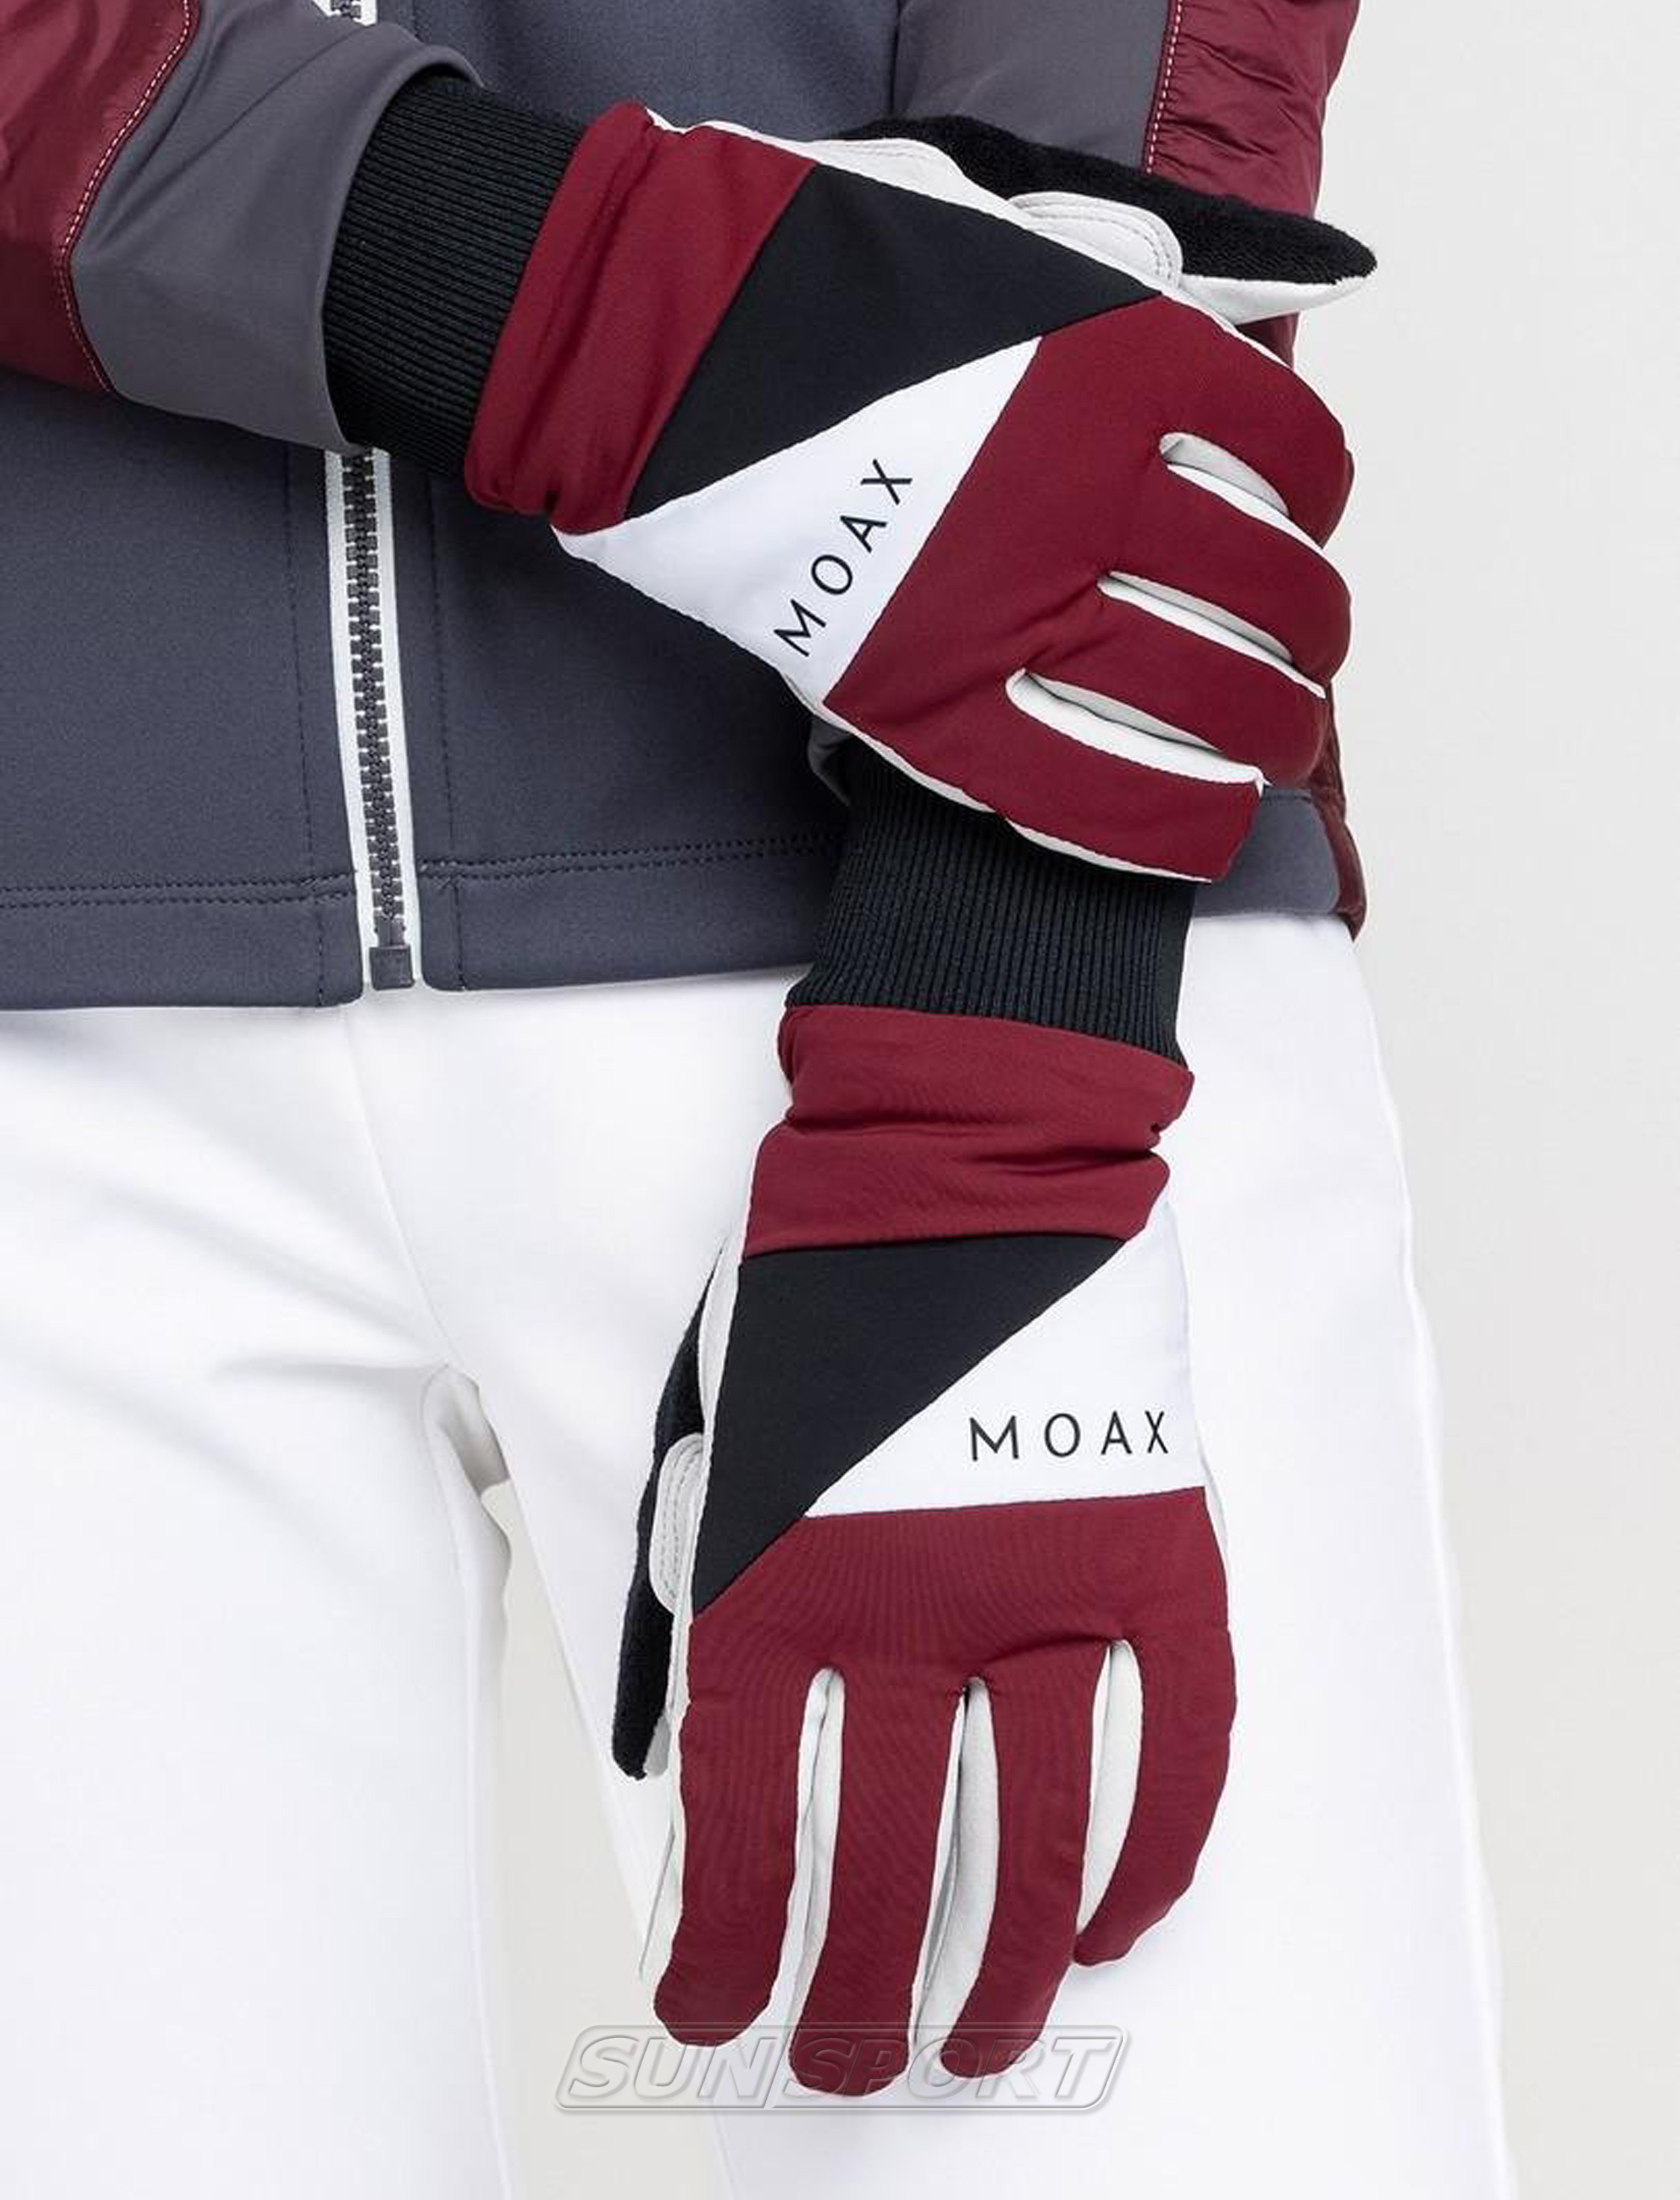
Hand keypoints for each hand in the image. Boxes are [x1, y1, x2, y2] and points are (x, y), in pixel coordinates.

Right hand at [464, 106, 1365, 875]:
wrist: (661, 348)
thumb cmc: (822, 275)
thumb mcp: (1011, 225)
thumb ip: (1141, 271)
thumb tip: (1270, 299)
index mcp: (1125, 363)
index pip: (1294, 457)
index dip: (1314, 503)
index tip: (1291, 522)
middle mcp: (1089, 491)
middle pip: (1272, 598)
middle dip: (1306, 642)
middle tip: (1295, 661)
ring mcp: (1010, 608)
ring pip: (1208, 707)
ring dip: (1265, 740)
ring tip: (1267, 750)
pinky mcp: (930, 706)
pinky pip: (1091, 796)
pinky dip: (1167, 823)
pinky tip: (1197, 822)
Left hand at [614, 999, 1231, 2094]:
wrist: (957, 1143)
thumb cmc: (814, 1284)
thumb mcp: (710, 1440)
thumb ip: (702, 1593)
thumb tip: (686, 1753)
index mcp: (775, 1573)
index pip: (739, 1822)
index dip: (729, 1947)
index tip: (720, 2010)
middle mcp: (908, 1603)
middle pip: (886, 1861)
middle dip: (861, 1992)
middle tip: (860, 2060)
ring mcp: (1045, 1578)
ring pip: (1039, 1834)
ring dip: (1012, 1964)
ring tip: (988, 2039)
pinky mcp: (1151, 1543)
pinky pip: (1177, 1739)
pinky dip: (1157, 1847)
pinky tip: (1122, 1920)